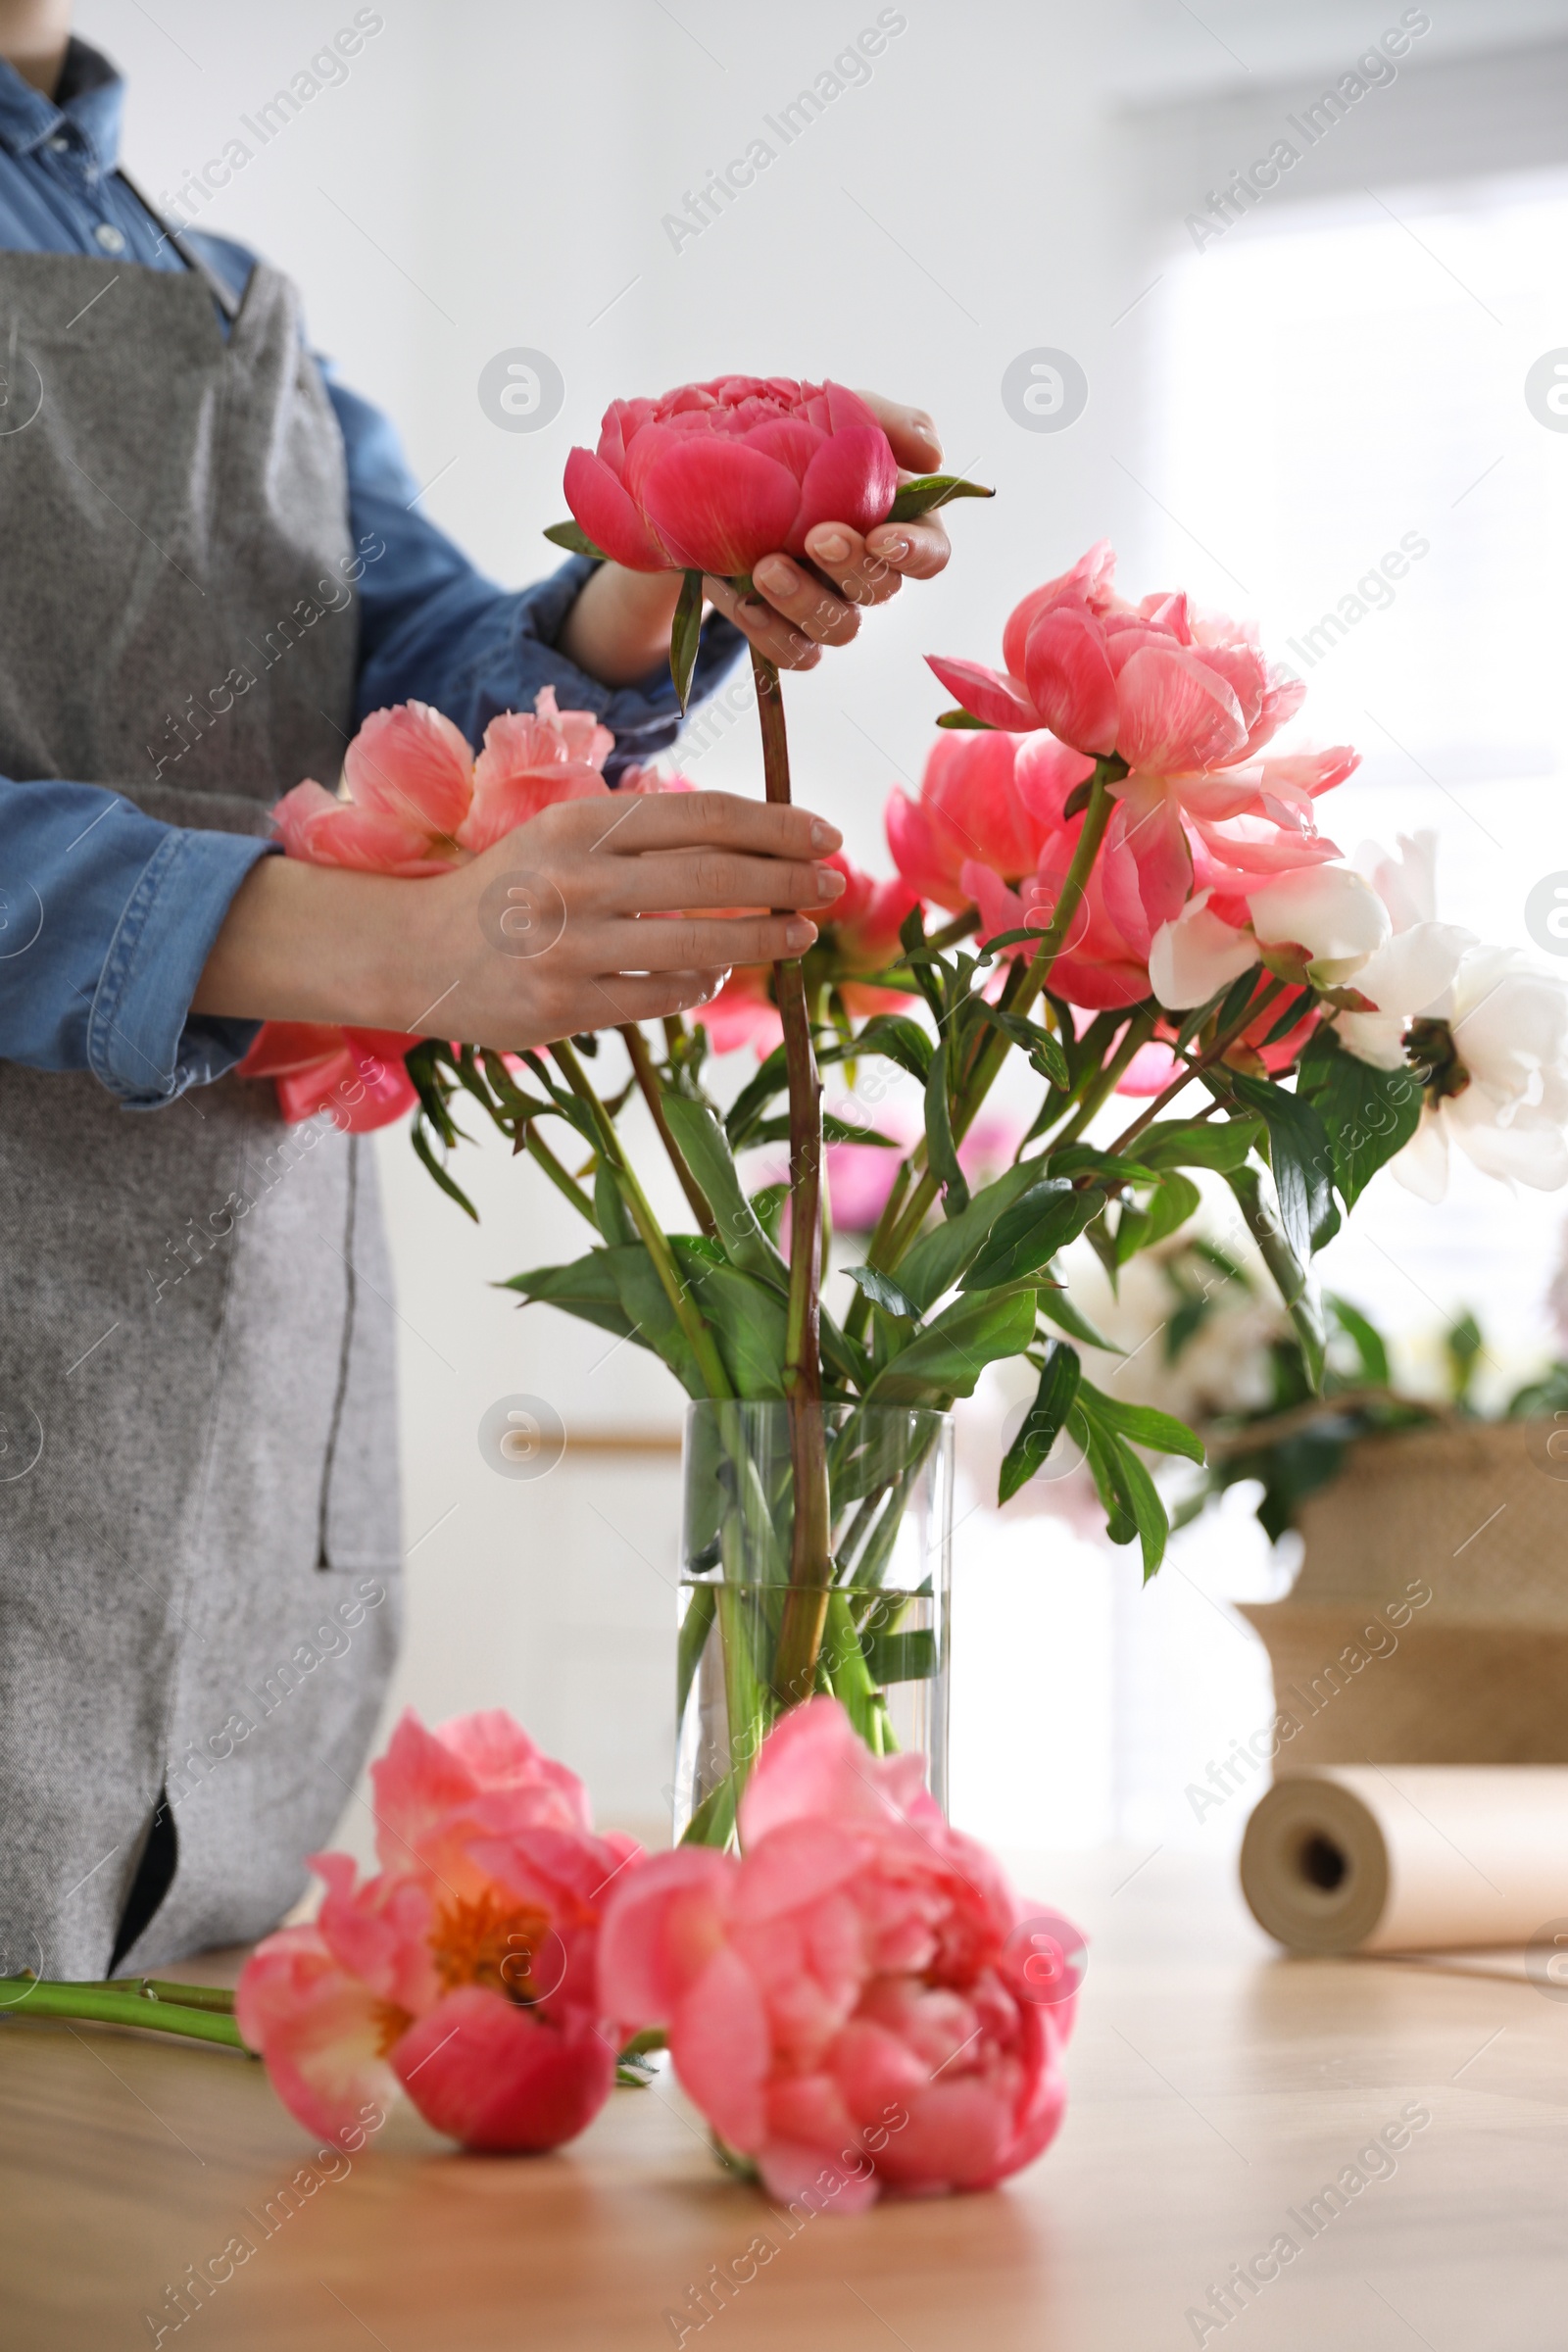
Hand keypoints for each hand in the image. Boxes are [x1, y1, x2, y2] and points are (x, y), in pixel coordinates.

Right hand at [194, 793, 844, 1048]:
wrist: (411, 953)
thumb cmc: (507, 890)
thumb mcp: (564, 838)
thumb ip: (641, 836)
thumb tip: (750, 843)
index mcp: (580, 822)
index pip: (702, 816)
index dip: (775, 824)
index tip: (822, 833)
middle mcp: (575, 880)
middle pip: (712, 875)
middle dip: (787, 879)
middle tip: (831, 884)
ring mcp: (569, 948)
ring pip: (698, 942)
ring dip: (762, 938)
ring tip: (798, 934)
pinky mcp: (565, 1009)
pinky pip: (663, 996)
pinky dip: (702, 982)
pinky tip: (718, 972)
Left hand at [557, 392, 950, 683]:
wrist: (707, 464)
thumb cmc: (786, 434)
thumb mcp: (831, 413)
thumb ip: (885, 423)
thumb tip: (933, 451)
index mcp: (894, 521)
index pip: (930, 553)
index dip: (915, 554)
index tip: (882, 537)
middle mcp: (867, 571)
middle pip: (882, 591)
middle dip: (851, 568)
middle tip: (816, 538)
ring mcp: (829, 606)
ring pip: (839, 629)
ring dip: (805, 602)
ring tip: (765, 568)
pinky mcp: (787, 631)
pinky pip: (793, 653)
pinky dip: (766, 630)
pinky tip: (737, 596)